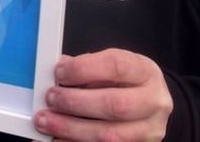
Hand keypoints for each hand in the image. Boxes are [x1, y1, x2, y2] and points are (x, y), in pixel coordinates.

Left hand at [33, 49, 171, 141]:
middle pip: (115, 105)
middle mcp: (153, 103)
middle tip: (51, 98)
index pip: (116, 66)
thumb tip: (60, 69)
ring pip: (109, 135)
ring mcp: (148, 131)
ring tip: (46, 121)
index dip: (84, 69)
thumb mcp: (113, 67)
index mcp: (146, 72)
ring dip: (71, 128)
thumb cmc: (127, 82)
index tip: (60, 72)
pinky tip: (56, 139)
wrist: (149, 104)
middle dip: (76, 102)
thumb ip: (88, 67)